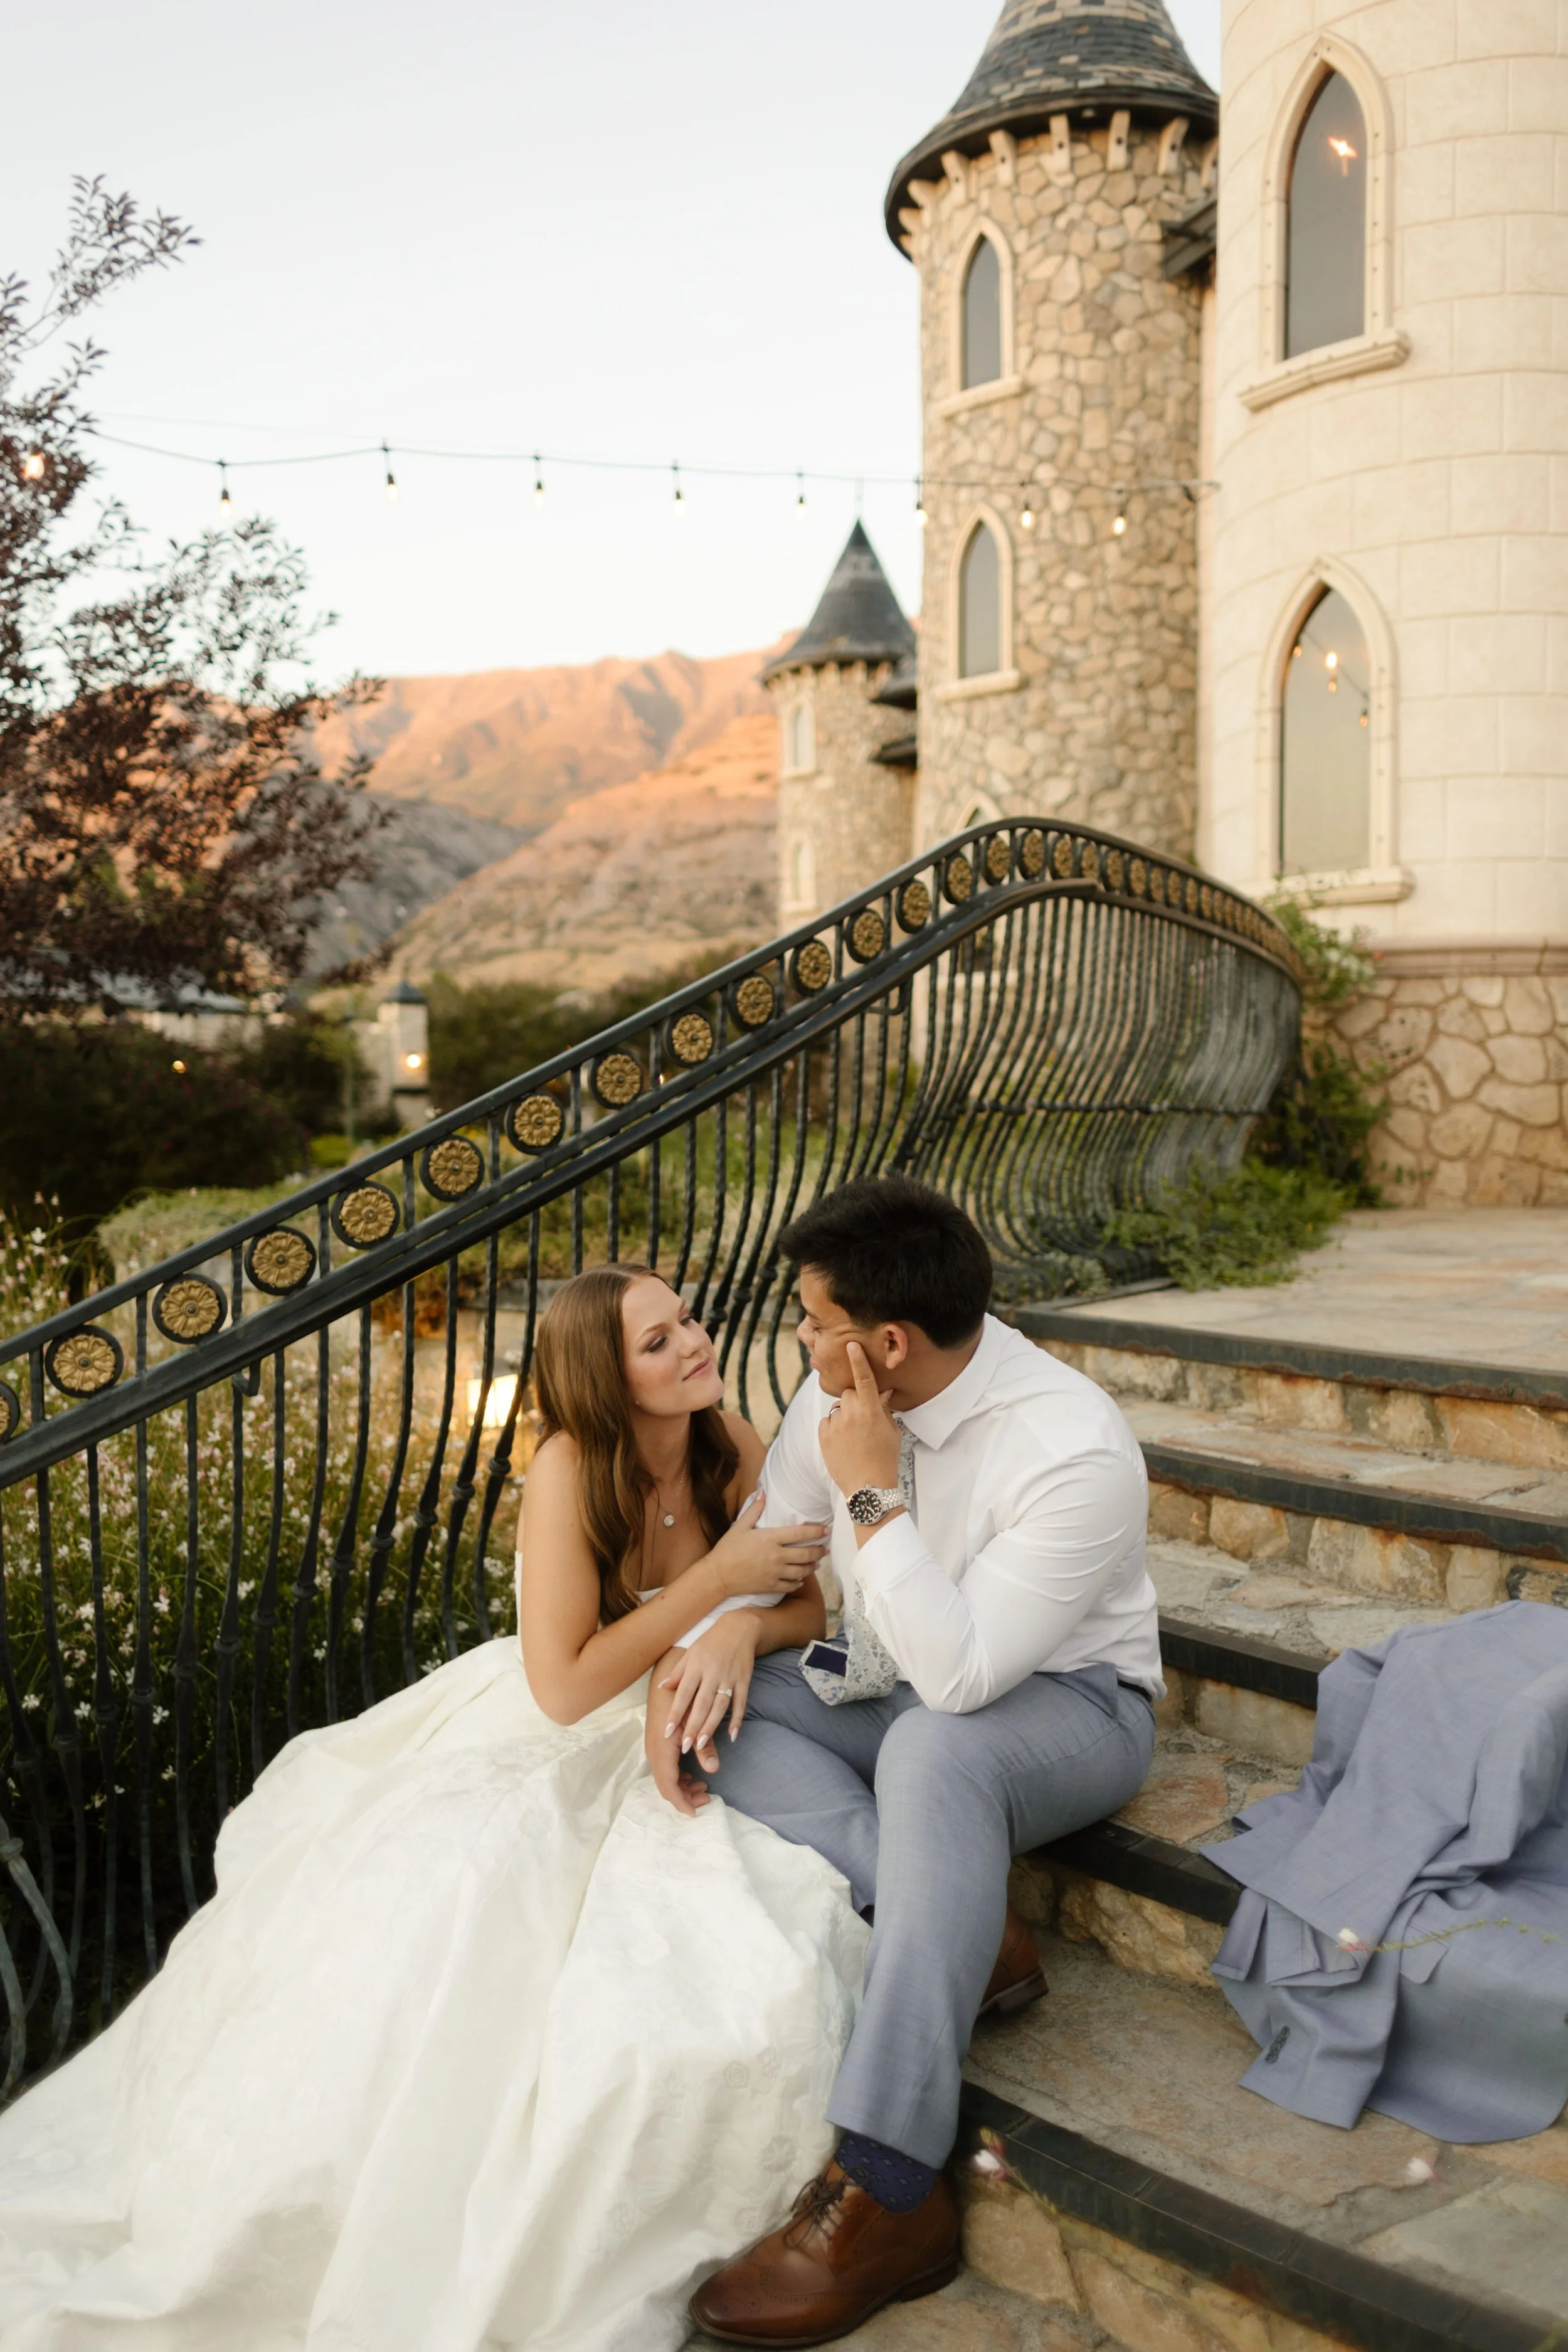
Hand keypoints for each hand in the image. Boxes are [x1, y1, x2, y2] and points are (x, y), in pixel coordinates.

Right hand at [646, 1655, 713, 1815]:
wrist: (668, 1676)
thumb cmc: (685, 1696)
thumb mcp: (697, 1721)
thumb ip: (705, 1747)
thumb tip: (713, 1769)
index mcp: (662, 1749)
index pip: (668, 1786)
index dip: (681, 1802)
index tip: (696, 1812)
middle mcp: (654, 1751)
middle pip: (666, 1786)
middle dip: (684, 1797)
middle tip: (706, 1798)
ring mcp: (654, 1748)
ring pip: (665, 1778)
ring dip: (683, 1787)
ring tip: (703, 1787)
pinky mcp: (658, 1744)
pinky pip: (666, 1768)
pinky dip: (679, 1776)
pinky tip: (693, 1774)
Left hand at [658, 1613, 760, 1760]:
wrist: (740, 1627)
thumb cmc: (711, 1641)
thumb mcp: (691, 1652)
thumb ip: (677, 1672)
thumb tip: (661, 1687)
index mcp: (696, 1665)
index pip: (684, 1693)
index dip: (676, 1713)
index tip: (668, 1732)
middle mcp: (712, 1672)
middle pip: (702, 1704)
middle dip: (693, 1726)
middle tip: (685, 1747)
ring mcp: (730, 1677)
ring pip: (720, 1706)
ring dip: (711, 1726)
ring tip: (702, 1744)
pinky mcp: (744, 1680)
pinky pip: (741, 1703)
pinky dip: (737, 1719)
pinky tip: (732, 1735)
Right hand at [705, 1490, 829, 1597]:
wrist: (718, 1575)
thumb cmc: (728, 1549)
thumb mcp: (740, 1526)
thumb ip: (754, 1510)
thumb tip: (762, 1492)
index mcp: (771, 1538)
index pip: (800, 1534)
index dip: (816, 1531)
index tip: (827, 1530)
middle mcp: (777, 1556)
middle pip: (806, 1554)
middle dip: (819, 1551)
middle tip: (826, 1548)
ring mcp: (775, 1572)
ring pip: (802, 1571)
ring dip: (812, 1566)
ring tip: (817, 1563)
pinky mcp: (771, 1586)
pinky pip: (791, 1585)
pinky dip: (799, 1582)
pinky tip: (801, 1579)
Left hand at [818, 1341, 902, 1498]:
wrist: (868, 1487)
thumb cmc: (885, 1458)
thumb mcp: (892, 1431)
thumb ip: (884, 1409)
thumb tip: (882, 1392)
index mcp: (871, 1411)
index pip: (863, 1379)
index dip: (857, 1361)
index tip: (851, 1345)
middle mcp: (851, 1414)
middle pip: (848, 1393)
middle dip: (855, 1401)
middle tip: (863, 1419)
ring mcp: (835, 1425)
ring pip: (837, 1409)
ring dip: (844, 1416)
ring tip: (854, 1437)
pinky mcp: (823, 1436)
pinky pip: (827, 1422)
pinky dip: (834, 1428)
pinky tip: (844, 1444)